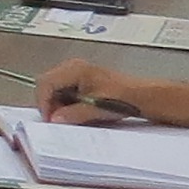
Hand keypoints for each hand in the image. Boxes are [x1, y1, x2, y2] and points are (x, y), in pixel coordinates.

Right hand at [37, 62, 166, 128]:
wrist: (143, 97)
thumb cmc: (124, 97)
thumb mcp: (96, 108)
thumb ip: (73, 113)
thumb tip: (54, 119)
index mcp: (74, 69)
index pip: (45, 83)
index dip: (44, 103)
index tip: (50, 120)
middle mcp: (72, 67)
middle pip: (47, 85)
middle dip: (51, 104)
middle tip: (59, 120)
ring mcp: (76, 73)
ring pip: (55, 90)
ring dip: (59, 105)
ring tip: (73, 116)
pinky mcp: (81, 82)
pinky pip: (65, 93)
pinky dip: (67, 104)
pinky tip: (80, 112)